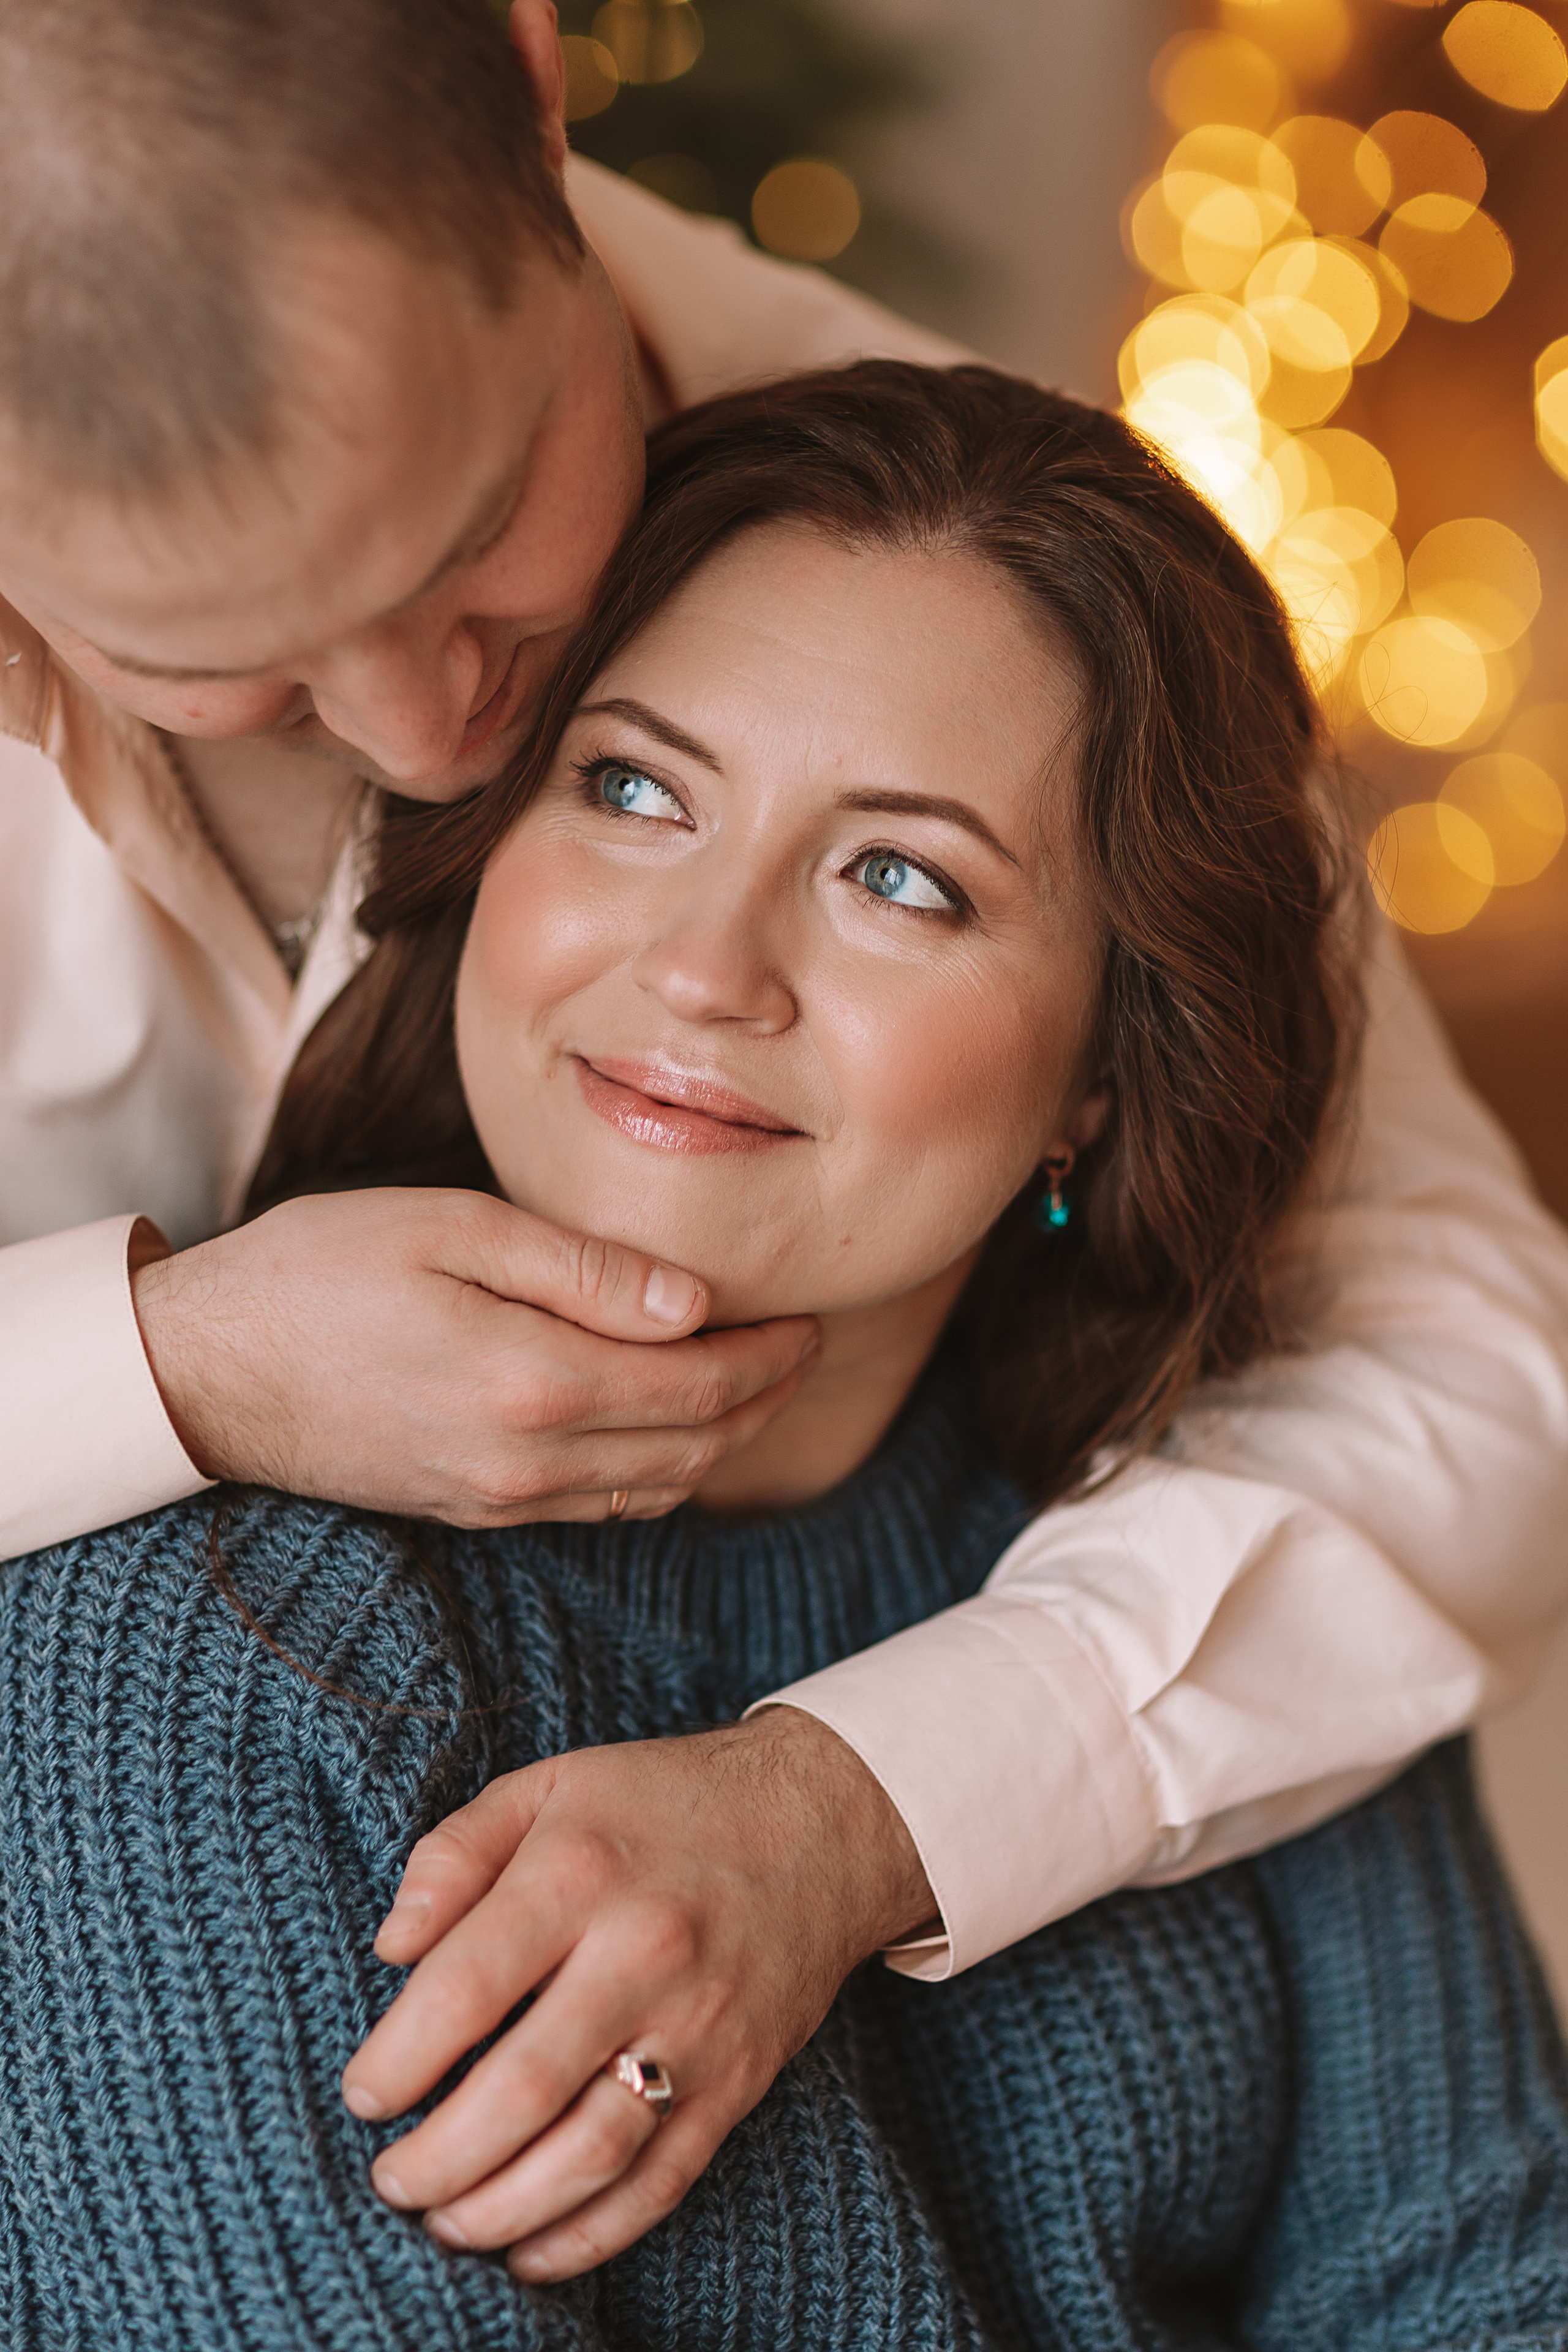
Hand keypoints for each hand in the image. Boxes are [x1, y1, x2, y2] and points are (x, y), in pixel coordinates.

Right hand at [129, 1191, 816, 1522]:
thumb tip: (695, 1304)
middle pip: (695, 1447)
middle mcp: (528, 1461)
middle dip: (765, 1399)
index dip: (769, 1354)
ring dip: (723, 1443)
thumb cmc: (318, 1271)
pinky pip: (600, 1510)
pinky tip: (674, 1432)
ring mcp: (500, 1498)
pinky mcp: (473, 1510)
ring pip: (656, 1490)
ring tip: (758, 1385)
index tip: (806, 1314)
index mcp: (533, 1382)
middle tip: (804, 1345)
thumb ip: (583, 1269)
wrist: (204, 1367)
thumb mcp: (452, 1228)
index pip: (700, 1385)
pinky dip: (661, 1475)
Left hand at [340, 1709, 936, 2278]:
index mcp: (578, 1873)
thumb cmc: (662, 1803)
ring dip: (502, 2209)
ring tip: (444, 2223)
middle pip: (520, 2088)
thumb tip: (389, 1947)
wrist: (824, 1819)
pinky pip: (662, 2180)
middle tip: (390, 2181)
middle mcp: (640, 1953)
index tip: (363, 2097)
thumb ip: (454, 1853)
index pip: (464, 1987)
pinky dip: (591, 2235)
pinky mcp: (741, 2078)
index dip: (399, 2059)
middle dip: (436, 2158)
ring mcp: (698, 2024)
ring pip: (590, 2152)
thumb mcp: (549, 1785)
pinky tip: (530, 2252)